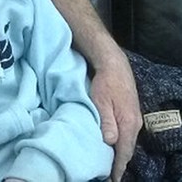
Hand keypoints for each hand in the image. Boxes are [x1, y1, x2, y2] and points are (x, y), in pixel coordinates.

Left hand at [90, 55, 141, 181]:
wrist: (115, 66)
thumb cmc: (105, 83)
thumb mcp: (101, 101)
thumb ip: (106, 121)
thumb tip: (110, 141)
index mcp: (128, 123)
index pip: (124, 151)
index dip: (118, 166)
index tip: (112, 178)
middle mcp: (135, 124)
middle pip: (127, 149)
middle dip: (119, 163)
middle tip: (110, 176)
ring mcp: (134, 119)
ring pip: (127, 142)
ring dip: (120, 154)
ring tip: (111, 165)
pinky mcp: (130, 114)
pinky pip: (127, 134)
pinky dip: (121, 144)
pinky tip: (113, 146)